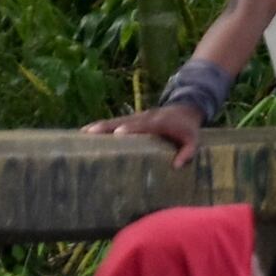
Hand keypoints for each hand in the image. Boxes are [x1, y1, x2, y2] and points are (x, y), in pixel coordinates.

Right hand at [85, 100, 199, 158]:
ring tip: (81, 134)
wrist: (185, 109)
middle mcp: (144, 117)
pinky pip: (113, 121)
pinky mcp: (130, 118)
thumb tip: (176, 166)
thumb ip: (187, 152)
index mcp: (159, 122)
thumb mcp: (193, 140)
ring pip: (114, 120)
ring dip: (98, 126)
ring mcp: (135, 117)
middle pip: (122, 121)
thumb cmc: (187, 128)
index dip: (131, 128)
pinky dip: (100, 126)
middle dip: (106, 127)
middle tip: (88, 133)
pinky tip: (85, 133)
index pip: (143, 125)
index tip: (118, 133)